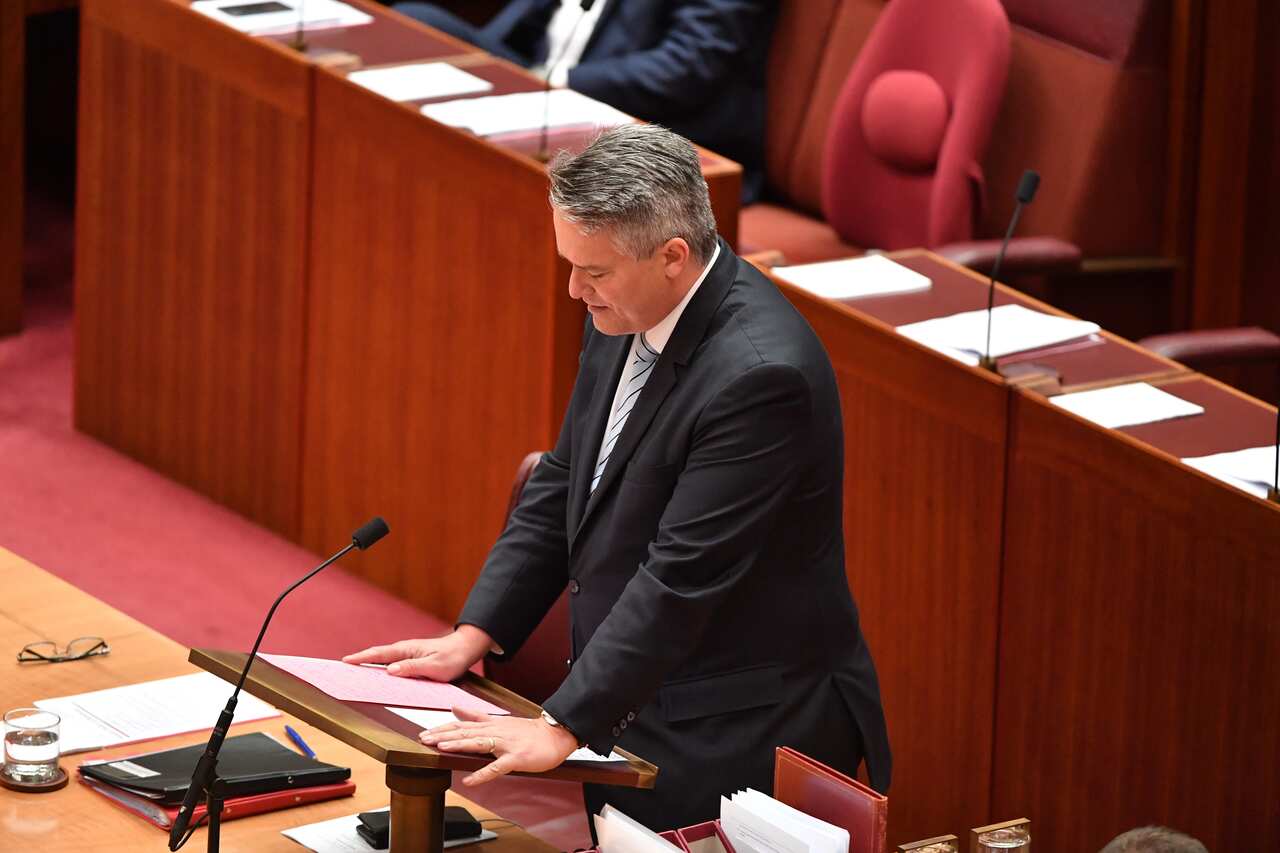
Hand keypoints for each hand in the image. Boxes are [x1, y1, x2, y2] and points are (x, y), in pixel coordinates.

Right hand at [341, 625, 493, 681]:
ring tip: (350, 675)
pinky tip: (374, 678)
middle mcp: (403, 651)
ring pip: (381, 661)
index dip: (361, 658)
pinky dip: (378, 669)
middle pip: (375, 657)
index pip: (379, 655)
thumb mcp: (435, 667)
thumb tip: (390, 671)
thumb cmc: (452, 658)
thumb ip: (413, 669)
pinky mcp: (410, 661)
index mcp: (406, 650)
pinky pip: (390, 665)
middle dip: (357, 661)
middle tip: (339, 669)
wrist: (465, 649)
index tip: (344, 662)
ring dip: (366, 666)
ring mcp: (406, 655)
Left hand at [419, 707, 578, 786]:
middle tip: (424, 739)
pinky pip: (497, 767)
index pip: (462, 725)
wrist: (556, 735)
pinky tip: (470, 780)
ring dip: (459, 745)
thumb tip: (455, 707)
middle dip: (444, 736)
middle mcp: (496, 732)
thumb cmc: (529, 732)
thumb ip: (476, 716)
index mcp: (491, 725)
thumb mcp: (500, 720)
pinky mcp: (516, 758)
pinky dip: (482, 774)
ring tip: (441, 748)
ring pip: (479, 743)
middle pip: (466, 733)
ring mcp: (506, 745)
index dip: (443, 728)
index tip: (425, 733)